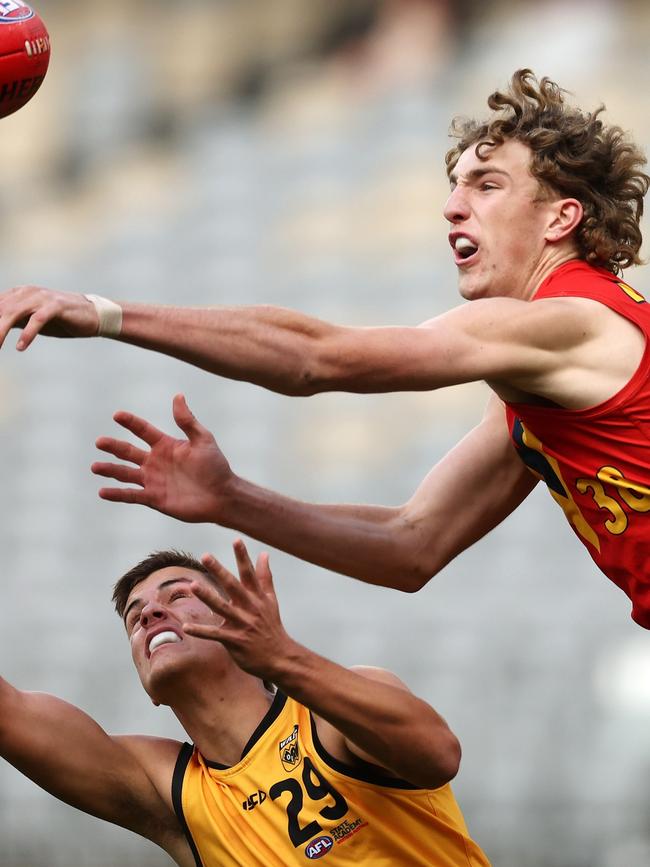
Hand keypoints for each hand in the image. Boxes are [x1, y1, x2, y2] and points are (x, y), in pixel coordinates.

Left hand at [0, 286, 99, 349]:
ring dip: (2, 329)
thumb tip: (0, 326)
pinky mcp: (56, 306)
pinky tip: (20, 347)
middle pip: (1, 309)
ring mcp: (42, 297)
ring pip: (14, 312)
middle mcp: (28, 292)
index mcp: (19, 293)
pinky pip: (37, 319)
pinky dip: (27, 334)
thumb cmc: (61, 318)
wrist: (92, 315)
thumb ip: (14, 319)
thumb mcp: (32, 319)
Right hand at [92, 394, 232, 522]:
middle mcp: (155, 461)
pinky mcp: (154, 498)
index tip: (117, 415)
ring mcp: (153, 480)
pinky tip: (102, 492)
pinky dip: (117, 494)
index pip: (143, 430)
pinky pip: (131, 495)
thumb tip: (178, 396)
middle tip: (99, 441)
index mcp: (165, 445)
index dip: (130, 422)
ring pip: (125, 473)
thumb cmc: (215, 467)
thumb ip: (187, 421)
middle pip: (128, 451)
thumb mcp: (203, 440)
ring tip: (95, 467)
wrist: (221, 496)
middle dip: (113, 446)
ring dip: (110, 470)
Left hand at [184, 540, 294, 680]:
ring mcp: (242, 624)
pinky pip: (215, 634)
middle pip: (233, 586)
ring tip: (193, 585)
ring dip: (207, 596)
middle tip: (206, 556)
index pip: (249, 573)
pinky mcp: (235, 641)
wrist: (280, 656)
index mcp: (257, 597)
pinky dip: (201, 631)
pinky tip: (187, 626)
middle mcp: (250, 608)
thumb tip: (264, 553)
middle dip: (219, 570)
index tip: (236, 540)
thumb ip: (265, 576)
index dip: (243, 556)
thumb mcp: (271, 600)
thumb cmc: (272, 626)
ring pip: (222, 608)